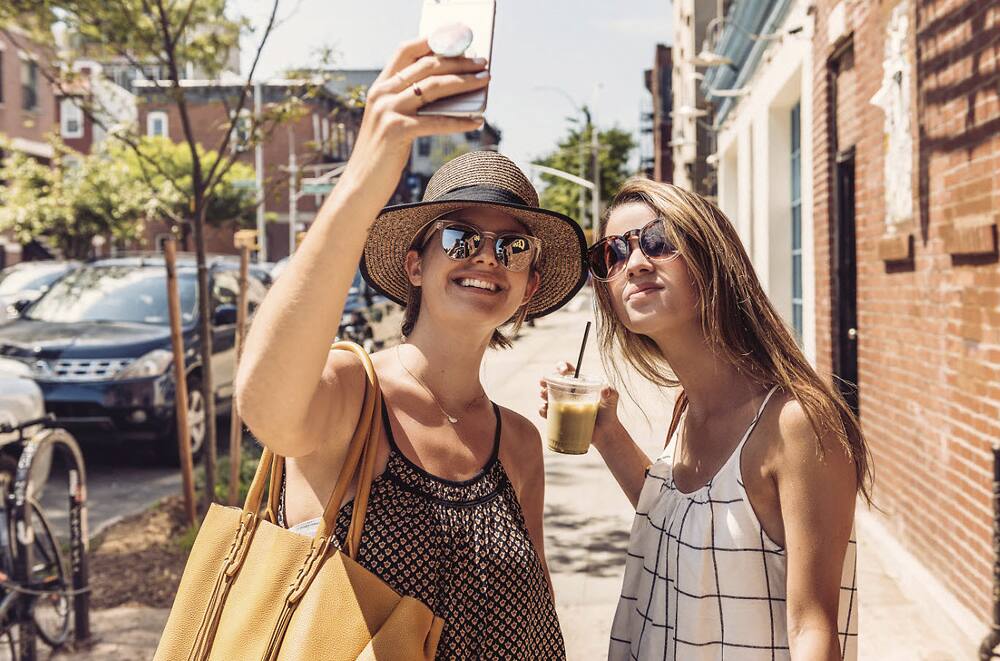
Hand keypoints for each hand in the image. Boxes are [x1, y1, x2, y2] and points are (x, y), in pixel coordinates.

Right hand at [343, 38, 489, 189]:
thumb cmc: (381, 157)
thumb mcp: (392, 123)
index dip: (432, 41)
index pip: (405, 52)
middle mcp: (382, 94)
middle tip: (482, 63)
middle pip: (426, 66)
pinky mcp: (396, 131)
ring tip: (485, 82)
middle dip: (459, 61)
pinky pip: (436, 121)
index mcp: (379, 88)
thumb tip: (451, 93)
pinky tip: (477, 121)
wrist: (360, 186)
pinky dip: (459, 121)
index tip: (457, 40)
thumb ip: (411, 105)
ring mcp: (388, 111)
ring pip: (433, 87)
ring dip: (464, 82)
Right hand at [538, 362, 621, 436]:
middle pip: (552, 382)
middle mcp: (568, 392)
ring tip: (545, 397)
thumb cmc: (608, 412)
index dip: (561, 367)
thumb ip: (611, 392)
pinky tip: (545, 411)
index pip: (567, 370)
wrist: (605, 433)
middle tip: (545, 385)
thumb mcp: (612, 399)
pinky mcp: (559, 417)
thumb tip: (605, 391)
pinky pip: (546, 412)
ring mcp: (562, 404)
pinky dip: (543, 410)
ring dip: (542, 394)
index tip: (562, 371)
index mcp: (578, 383)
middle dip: (545, 380)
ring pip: (546, 396)